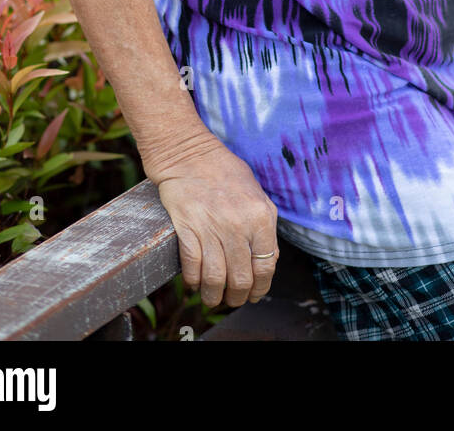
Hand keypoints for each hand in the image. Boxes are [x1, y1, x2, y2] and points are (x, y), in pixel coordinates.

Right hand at [149, 139, 280, 309]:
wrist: (189, 154)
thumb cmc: (224, 171)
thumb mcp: (256, 194)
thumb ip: (264, 226)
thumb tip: (266, 259)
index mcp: (260, 216)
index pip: (266, 266)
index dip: (260, 287)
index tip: (254, 293)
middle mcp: (238, 225)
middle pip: (240, 278)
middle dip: (237, 296)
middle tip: (233, 299)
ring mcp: (211, 228)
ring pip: (215, 279)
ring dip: (214, 295)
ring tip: (212, 297)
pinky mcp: (187, 229)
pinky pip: (193, 267)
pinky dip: (194, 281)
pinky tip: (195, 282)